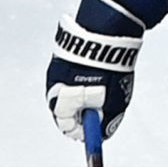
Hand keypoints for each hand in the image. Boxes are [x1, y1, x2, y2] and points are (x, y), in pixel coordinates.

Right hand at [45, 0, 143, 139]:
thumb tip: (102, 134)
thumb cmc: (108, 70)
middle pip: (66, 109)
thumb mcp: (113, 103)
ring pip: (68, 91)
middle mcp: (54, 86)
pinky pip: (70, 75)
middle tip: (101, 111)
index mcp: (62, 101)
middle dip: (83, 113)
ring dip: (84, 94)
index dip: (82, 131)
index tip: (96, 131)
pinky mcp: (62, 55)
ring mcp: (56, 69)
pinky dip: (83, 79)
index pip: (67, 126)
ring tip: (103, 87)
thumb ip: (105, 122)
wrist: (106, 32)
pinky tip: (98, 72)